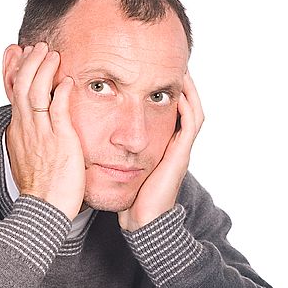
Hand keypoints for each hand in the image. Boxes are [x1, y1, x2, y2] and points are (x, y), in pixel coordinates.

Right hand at [3, 42, 85, 219]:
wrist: (43, 211)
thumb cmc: (42, 190)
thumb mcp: (30, 158)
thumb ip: (32, 139)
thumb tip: (34, 129)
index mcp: (19, 132)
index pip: (13, 93)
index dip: (16, 71)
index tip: (21, 55)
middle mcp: (26, 129)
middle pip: (21, 86)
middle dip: (29, 62)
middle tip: (38, 47)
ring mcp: (42, 134)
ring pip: (36, 92)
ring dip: (44, 70)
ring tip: (53, 54)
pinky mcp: (60, 142)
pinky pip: (58, 110)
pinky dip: (62, 92)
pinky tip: (68, 81)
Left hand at [118, 70, 204, 230]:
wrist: (143, 222)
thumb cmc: (130, 200)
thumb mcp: (123, 168)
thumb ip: (116, 152)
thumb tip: (94, 137)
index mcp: (163, 148)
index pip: (171, 113)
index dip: (168, 93)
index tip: (157, 74)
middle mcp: (175, 147)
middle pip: (186, 108)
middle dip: (183, 86)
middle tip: (176, 65)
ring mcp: (180, 151)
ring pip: (193, 112)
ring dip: (189, 91)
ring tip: (182, 71)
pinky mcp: (180, 156)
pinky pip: (190, 126)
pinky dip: (187, 108)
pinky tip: (180, 93)